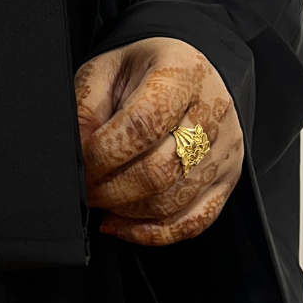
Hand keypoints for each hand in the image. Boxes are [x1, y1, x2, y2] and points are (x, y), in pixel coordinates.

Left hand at [75, 37, 243, 244]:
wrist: (186, 69)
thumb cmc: (142, 69)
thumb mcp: (104, 71)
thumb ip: (86, 108)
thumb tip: (75, 151)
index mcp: (180, 75)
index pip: (142, 125)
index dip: (103, 152)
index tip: (79, 162)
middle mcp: (211, 113)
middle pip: (159, 170)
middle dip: (110, 188)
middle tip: (83, 187)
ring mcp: (224, 150)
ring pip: (174, 201)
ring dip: (127, 211)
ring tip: (99, 200)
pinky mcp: (227, 179)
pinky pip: (195, 221)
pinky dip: (153, 233)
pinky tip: (122, 224)